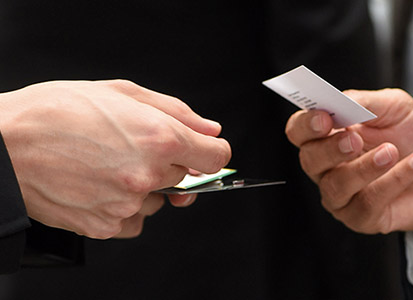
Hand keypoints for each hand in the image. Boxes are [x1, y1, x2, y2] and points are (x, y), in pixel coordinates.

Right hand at [0, 80, 230, 238]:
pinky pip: (134, 220)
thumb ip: (177, 111)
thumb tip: (210, 130)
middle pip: (185, 176)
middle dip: (167, 162)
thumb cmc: (56, 111)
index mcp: (159, 137)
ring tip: (107, 163)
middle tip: (132, 146)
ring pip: (158, 199)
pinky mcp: (106, 226)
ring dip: (144, 185)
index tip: (201, 150)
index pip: (216, 156)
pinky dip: (124, 207)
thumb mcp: (122, 92)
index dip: (210, 151)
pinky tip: (99, 185)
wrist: (5, 143)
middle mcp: (148, 174)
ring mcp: (127, 204)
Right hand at [285, 88, 412, 233]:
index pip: (298, 131)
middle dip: (330, 149)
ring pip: (335, 186)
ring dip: (363, 168)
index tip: (325, 118)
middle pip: (309, 160)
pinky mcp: (362, 218)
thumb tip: (338, 101)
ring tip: (391, 151)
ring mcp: (342, 195)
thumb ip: (364, 102)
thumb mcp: (394, 106)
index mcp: (328, 136)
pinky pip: (367, 203)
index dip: (305, 125)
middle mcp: (328, 168)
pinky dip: (393, 180)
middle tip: (355, 139)